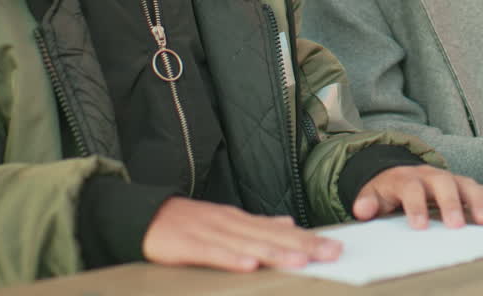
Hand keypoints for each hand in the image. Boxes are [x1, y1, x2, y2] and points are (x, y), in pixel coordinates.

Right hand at [143, 197, 341, 271]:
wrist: (146, 215)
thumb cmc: (190, 223)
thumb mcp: (227, 221)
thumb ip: (257, 224)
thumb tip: (289, 223)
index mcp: (241, 220)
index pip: (281, 231)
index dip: (308, 239)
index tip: (335, 247)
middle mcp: (231, 224)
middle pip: (272, 237)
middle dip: (303, 246)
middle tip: (331, 254)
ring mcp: (210, 233)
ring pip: (248, 245)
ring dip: (275, 253)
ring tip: (300, 262)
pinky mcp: (189, 245)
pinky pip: (213, 254)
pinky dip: (231, 259)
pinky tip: (249, 266)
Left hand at [353, 164, 482, 228]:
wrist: (396, 171)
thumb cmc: (387, 189)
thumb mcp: (372, 194)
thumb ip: (367, 202)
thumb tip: (362, 209)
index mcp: (405, 178)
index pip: (411, 188)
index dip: (415, 206)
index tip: (420, 226)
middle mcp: (429, 175)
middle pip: (442, 183)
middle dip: (451, 203)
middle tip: (457, 225)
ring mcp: (446, 177)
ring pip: (463, 183)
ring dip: (476, 201)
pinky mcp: (459, 183)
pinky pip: (476, 187)